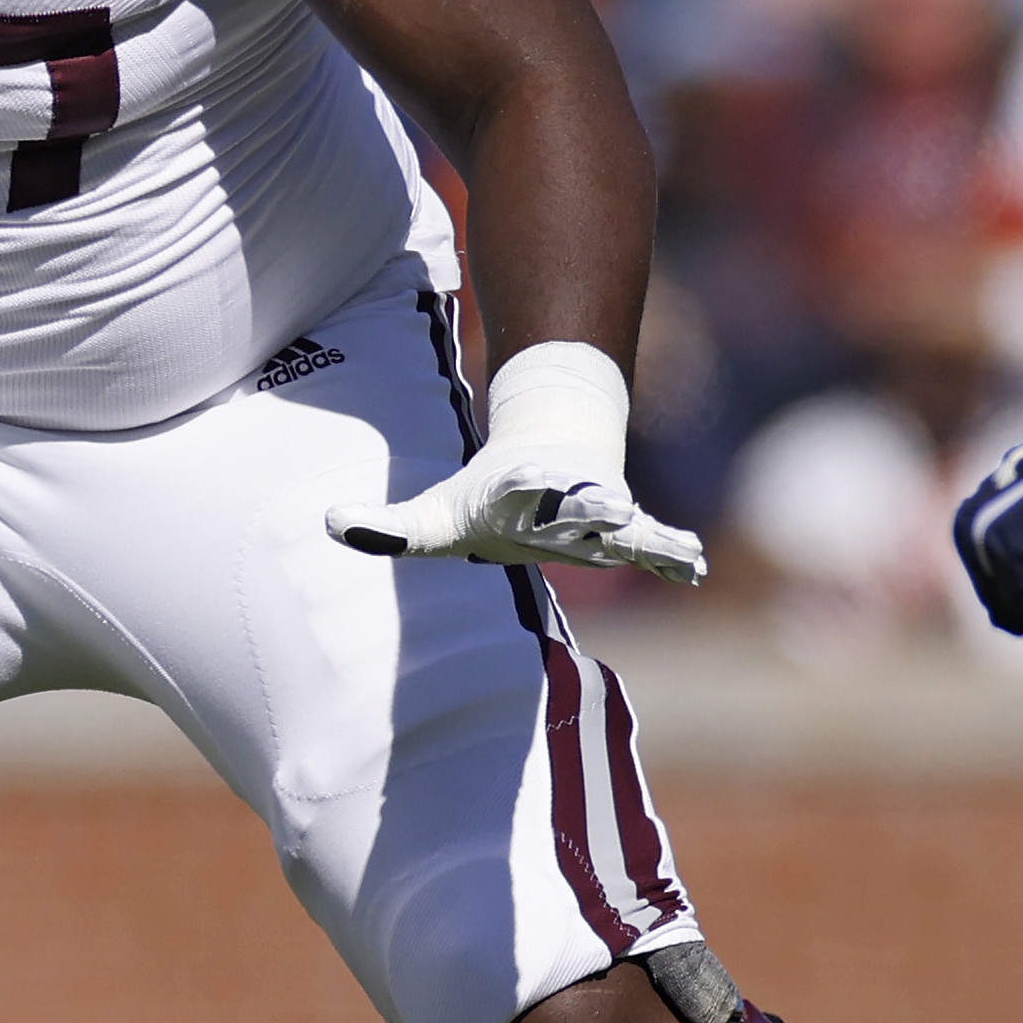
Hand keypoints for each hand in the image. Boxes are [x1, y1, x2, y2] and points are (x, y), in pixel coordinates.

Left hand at [328, 450, 708, 584]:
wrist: (553, 452)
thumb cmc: (489, 496)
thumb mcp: (438, 512)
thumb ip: (391, 525)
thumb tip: (328, 523)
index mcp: (516, 493)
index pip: (518, 488)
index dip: (523, 484)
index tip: (528, 477)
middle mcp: (564, 500)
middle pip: (577, 504)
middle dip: (589, 507)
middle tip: (607, 505)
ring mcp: (601, 513)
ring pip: (624, 523)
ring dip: (644, 534)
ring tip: (677, 548)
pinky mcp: (626, 533)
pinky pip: (654, 543)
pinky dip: (673, 554)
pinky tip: (694, 569)